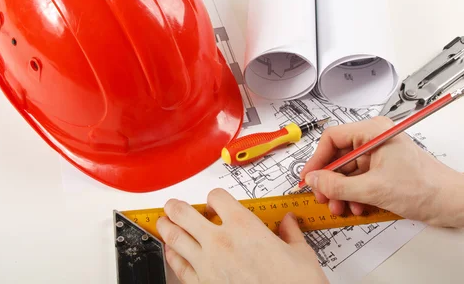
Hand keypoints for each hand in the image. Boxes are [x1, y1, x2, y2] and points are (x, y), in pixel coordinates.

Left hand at [156, 188, 327, 283]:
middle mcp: (221, 242)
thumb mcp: (300, 254)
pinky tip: (171, 251)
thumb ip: (290, 234)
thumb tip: (289, 224)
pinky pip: (180, 267)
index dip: (215, 197)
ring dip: (167, 227)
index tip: (216, 202)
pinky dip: (172, 256)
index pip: (218, 197)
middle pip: (185, 214)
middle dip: (176, 207)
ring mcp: (208, 264)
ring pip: (176, 238)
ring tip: (163, 221)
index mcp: (244, 226)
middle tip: (172, 205)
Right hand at [300, 116, 463, 224]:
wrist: (453, 203)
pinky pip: (360, 179)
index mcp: (374, 132)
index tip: (309, 178)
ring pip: (348, 171)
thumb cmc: (425, 188)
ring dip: (342, 191)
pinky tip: (358, 207)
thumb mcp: (374, 189)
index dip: (317, 160)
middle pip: (339, 156)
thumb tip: (315, 181)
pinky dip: (355, 194)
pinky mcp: (385, 169)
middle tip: (324, 197)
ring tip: (342, 207)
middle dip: (330, 181)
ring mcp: (380, 154)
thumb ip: (338, 186)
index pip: (332, 138)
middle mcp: (375, 139)